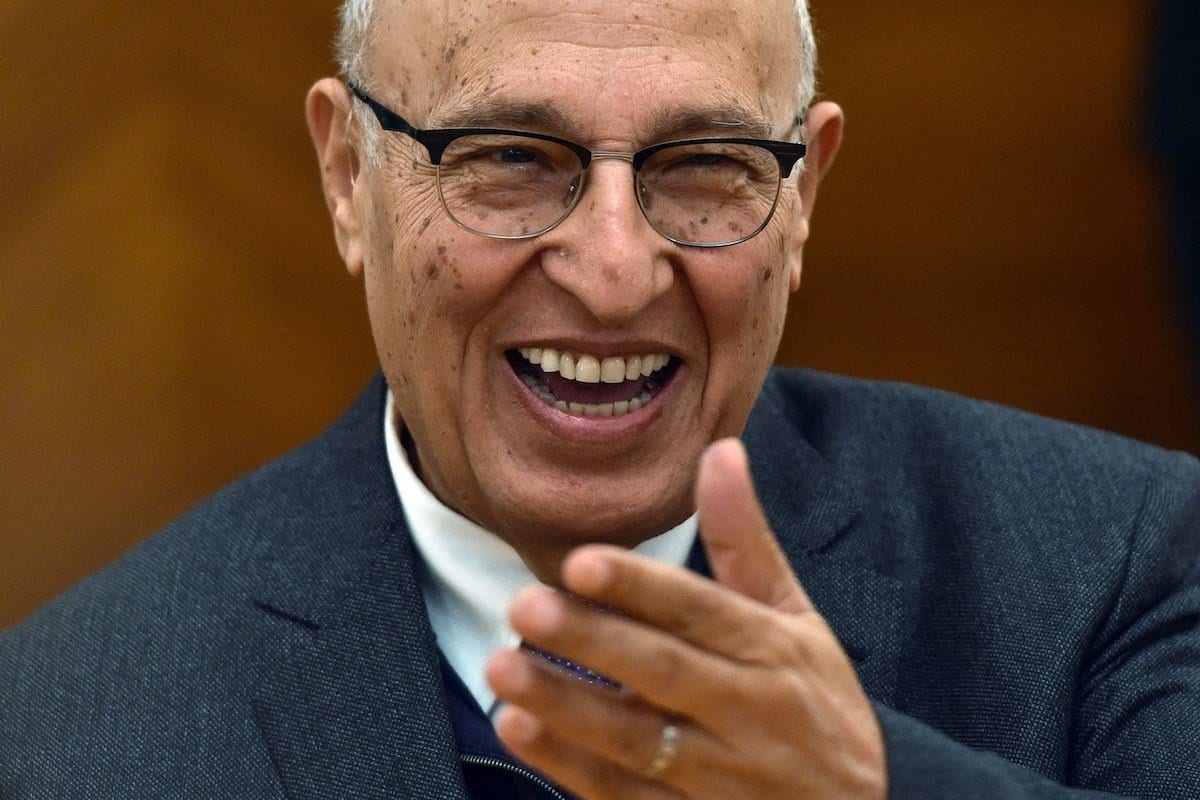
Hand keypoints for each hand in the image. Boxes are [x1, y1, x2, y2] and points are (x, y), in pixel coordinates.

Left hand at [486, 438, 886, 799]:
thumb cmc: (818, 701)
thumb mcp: (796, 617)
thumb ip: (745, 539)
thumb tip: (722, 449)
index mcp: (771, 649)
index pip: (700, 611)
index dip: (641, 587)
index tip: (582, 561)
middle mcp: (747, 710)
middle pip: (662, 671)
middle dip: (593, 639)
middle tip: (525, 606)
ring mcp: (720, 775)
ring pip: (636, 739)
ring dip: (566, 706)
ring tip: (503, 667)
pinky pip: (625, 795)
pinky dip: (571, 765)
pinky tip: (520, 728)